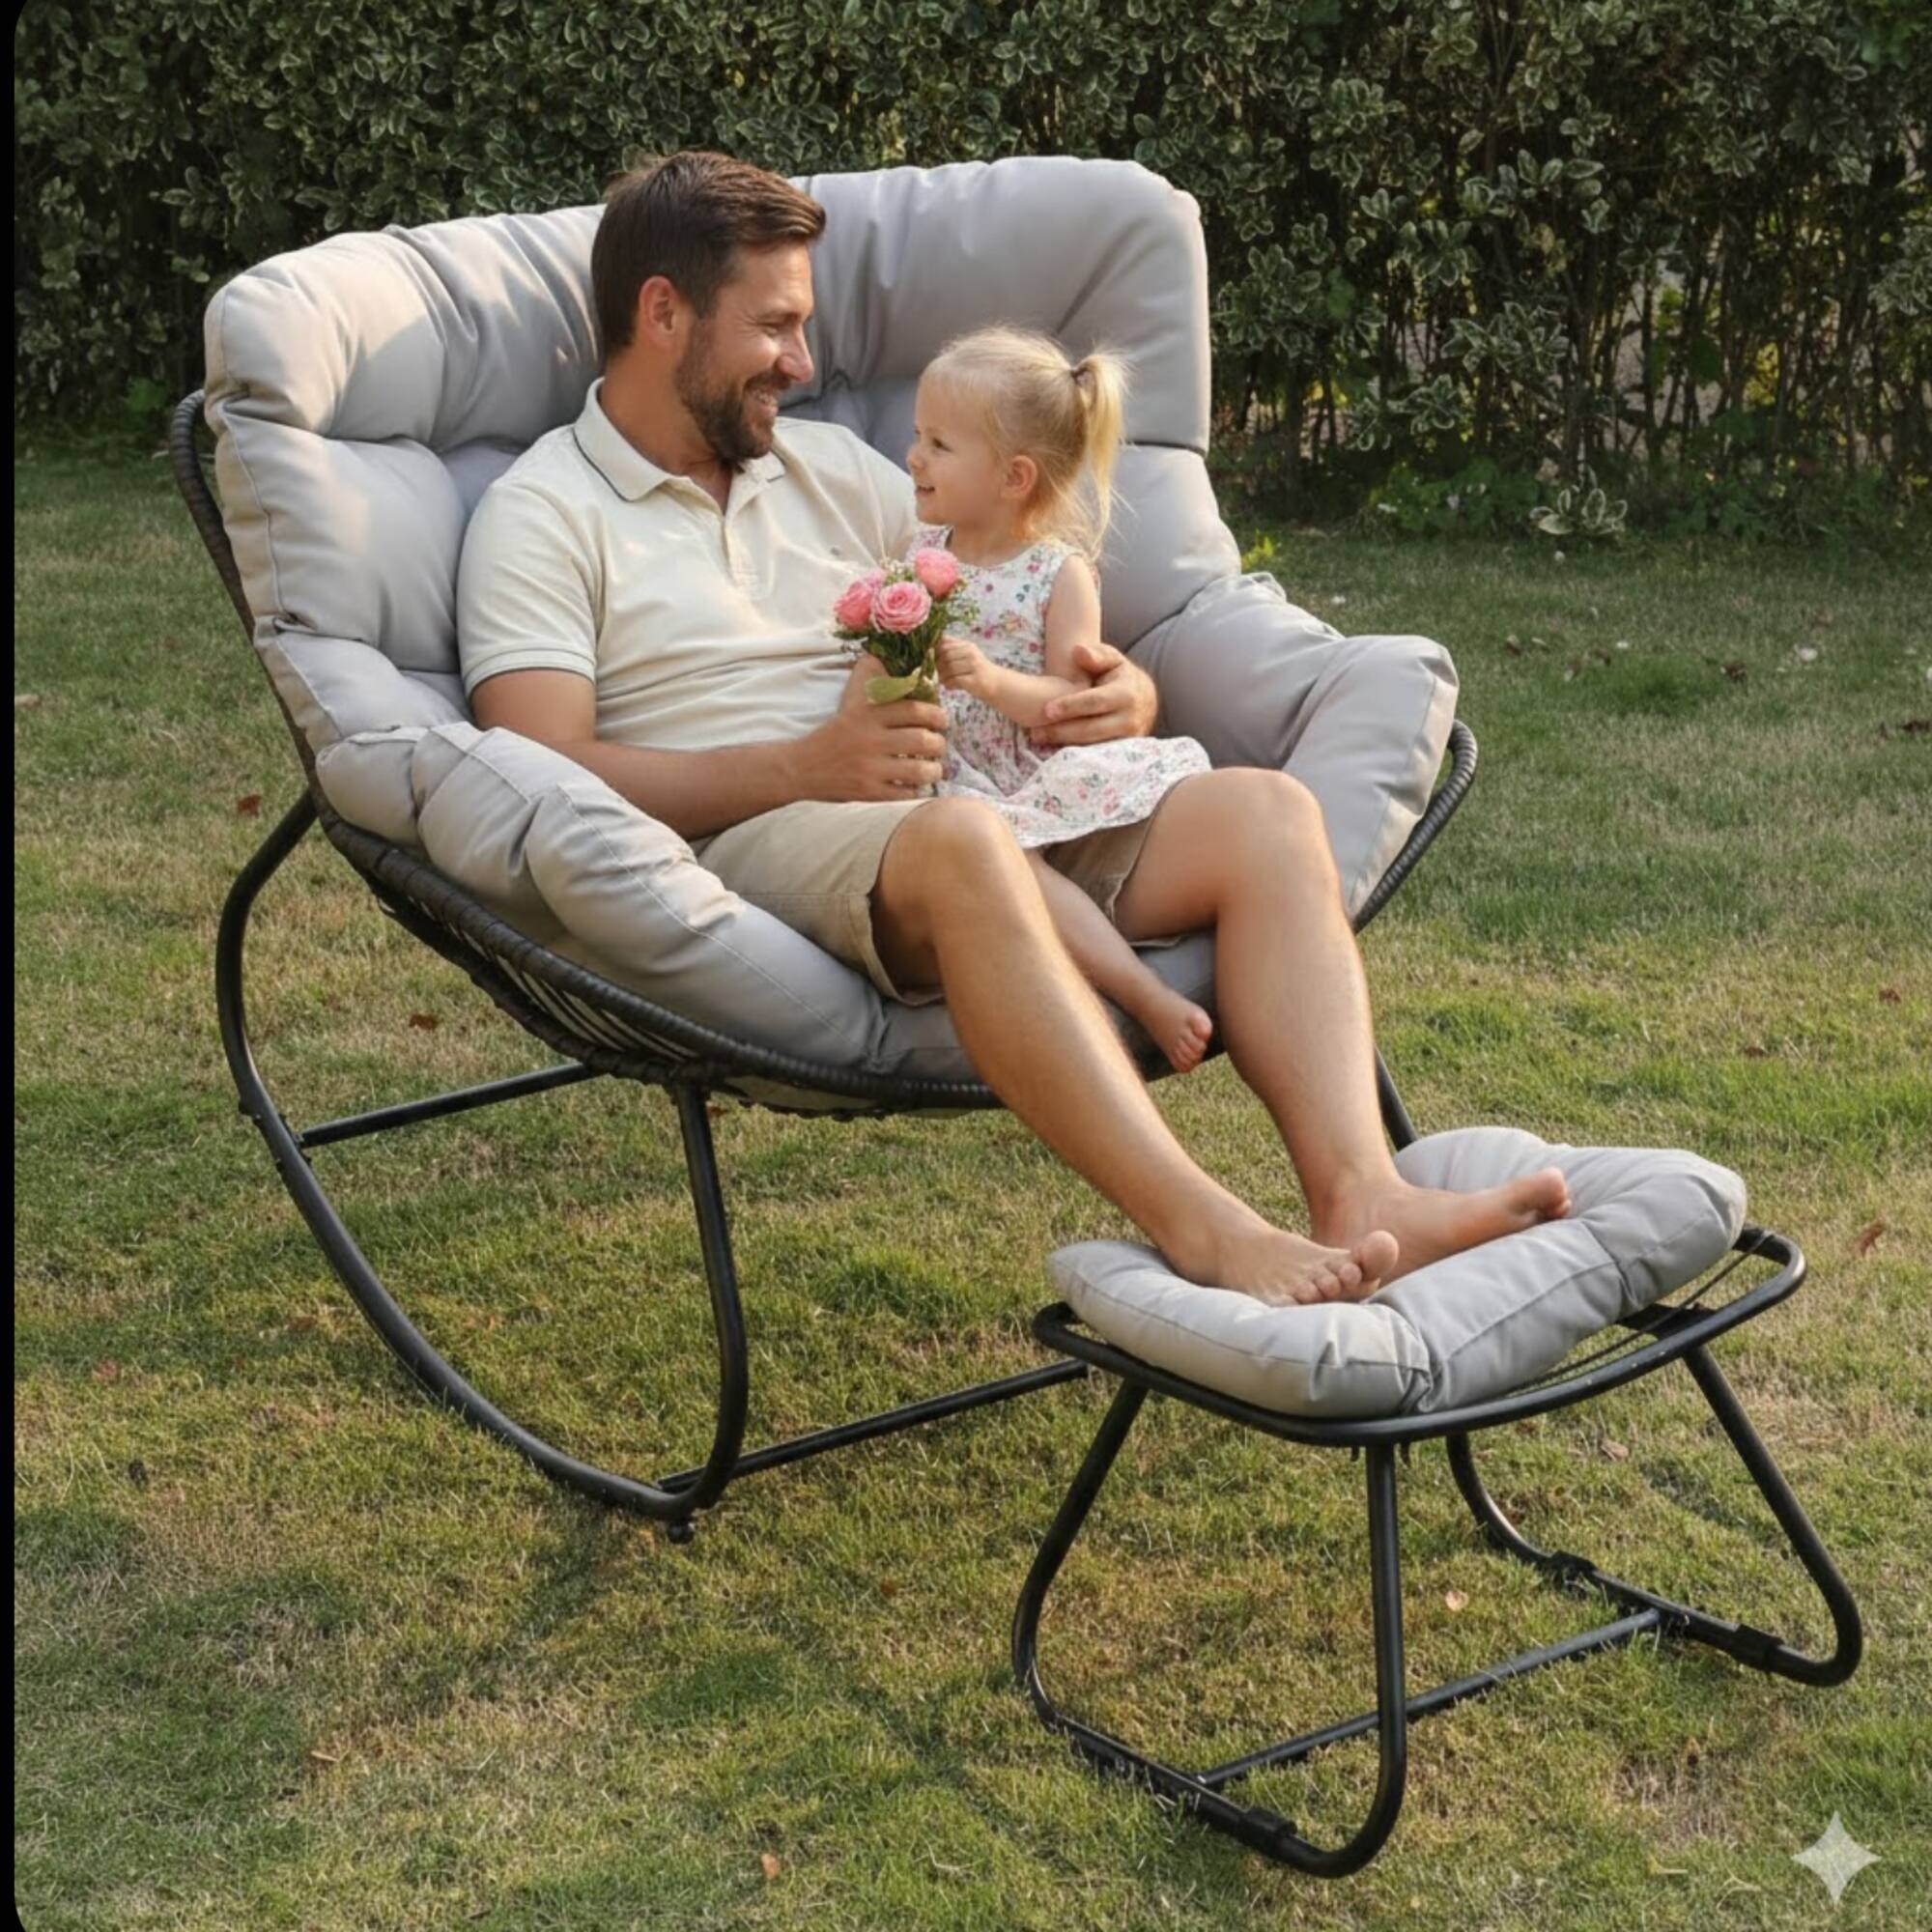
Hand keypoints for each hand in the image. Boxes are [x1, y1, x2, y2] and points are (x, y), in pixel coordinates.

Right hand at [788, 654, 947, 801]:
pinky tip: (917, 786)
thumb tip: (881, 654)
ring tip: (934, 768)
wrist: (801, 767)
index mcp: (868, 714)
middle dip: (939, 744)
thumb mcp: (848, 702)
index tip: (941, 721)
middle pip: (922, 740)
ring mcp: (870, 768)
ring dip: (933, 769)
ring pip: (919, 769)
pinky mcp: (868, 792)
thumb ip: (867, 678)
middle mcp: (870, 739)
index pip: (915, 710)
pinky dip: (917, 791)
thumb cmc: (833, 734)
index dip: (937, 715)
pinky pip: (905, 793)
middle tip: (939, 745)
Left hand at [935, 632, 992, 695]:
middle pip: (946, 656)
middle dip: (938, 666)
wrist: (996, 683)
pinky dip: (949, 684)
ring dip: (943, 677)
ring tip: (943, 681)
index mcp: (967, 645)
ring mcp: (974, 666)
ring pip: (949, 668)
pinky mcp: (975, 680)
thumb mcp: (966, 656)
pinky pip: (955, 680)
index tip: (933, 661)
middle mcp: (971, 653)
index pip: (945, 643)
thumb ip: (951, 651)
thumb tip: (930, 650)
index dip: (935, 652)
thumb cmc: (976, 670)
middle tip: (937, 673)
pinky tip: (950, 686)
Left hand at [1029, 640, 1157, 747]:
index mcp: (1126, 694)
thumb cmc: (1121, 676)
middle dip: (1061, 731)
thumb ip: (1096, 655)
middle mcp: (1130, 720)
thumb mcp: (1113, 660)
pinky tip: (1054, 750)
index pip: (1095, 702)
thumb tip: (1078, 651)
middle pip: (1091, 729)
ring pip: (1092, 747)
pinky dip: (1074, 755)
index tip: (1047, 709)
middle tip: (1035, 732)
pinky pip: (1095, 756)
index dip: (1071, 706)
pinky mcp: (1122, 753)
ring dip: (1064, 745)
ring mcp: (1128, 740)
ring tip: (1039, 739)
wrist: (1146, 701)